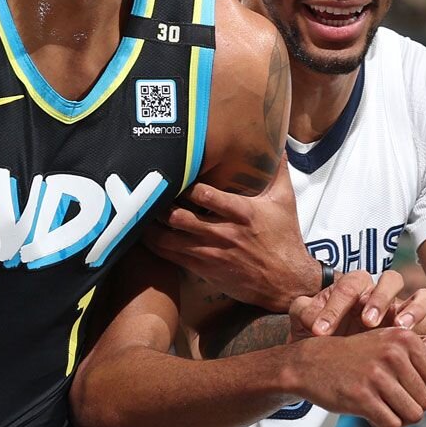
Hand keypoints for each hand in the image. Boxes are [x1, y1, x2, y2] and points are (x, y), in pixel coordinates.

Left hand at [141, 180, 315, 314]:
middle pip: (180, 217)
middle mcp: (224, 233)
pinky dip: (154, 244)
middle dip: (161, 204)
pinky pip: (171, 256)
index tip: (174, 172)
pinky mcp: (203, 269)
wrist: (286, 282)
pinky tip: (143, 232)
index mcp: (243, 213)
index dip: (186, 185)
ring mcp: (211, 253)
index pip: (207, 196)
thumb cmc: (284, 239)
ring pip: (169, 239)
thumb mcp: (285, 202)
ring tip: (139, 210)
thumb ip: (278, 172)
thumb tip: (279, 144)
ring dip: (151, 224)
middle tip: (147, 190)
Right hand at [289, 327, 425, 426]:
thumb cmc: (354, 355)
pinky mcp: (362, 397)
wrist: (309, 364)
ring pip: (413, 416)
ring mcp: (377, 376)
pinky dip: (383, 424)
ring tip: (382, 406)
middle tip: (389, 399)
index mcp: (404, 338)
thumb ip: (416, 344)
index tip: (403, 387)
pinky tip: (370, 412)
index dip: (423, 390)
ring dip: (398, 417)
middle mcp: (393, 354)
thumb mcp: (384, 340)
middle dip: (410, 406)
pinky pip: (392, 424)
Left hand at [290, 269, 425, 339]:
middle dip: (380, 300)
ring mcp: (400, 312)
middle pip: (391, 281)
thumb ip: (304, 313)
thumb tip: (314, 320)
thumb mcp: (304, 322)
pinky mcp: (413, 333)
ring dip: (413, 309)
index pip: (348, 285)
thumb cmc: (318, 332)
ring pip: (419, 296)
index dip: (335, 306)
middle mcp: (380, 294)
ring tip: (400, 328)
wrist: (331, 355)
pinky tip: (418, 345)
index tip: (320, 331)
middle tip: (367, 323)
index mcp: (352, 286)